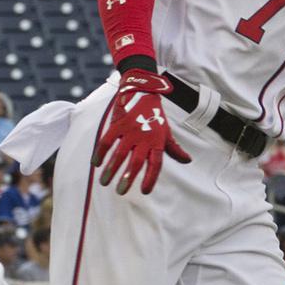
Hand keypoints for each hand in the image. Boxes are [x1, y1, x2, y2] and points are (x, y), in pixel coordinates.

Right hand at [91, 69, 191, 194]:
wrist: (142, 92)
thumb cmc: (155, 116)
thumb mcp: (166, 133)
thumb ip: (174, 149)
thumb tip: (188, 160)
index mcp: (157, 142)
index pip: (156, 164)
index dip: (150, 178)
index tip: (144, 191)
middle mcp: (143, 138)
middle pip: (136, 162)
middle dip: (128, 178)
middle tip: (121, 191)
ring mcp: (129, 132)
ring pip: (119, 154)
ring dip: (111, 169)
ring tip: (104, 182)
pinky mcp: (117, 125)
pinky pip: (107, 141)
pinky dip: (100, 153)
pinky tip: (96, 163)